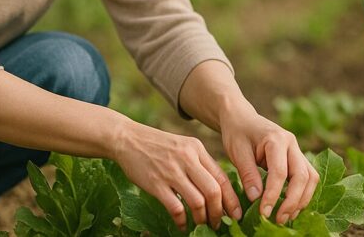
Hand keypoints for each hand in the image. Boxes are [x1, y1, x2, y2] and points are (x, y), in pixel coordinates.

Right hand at [112, 119, 242, 230]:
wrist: (127, 138)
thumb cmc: (157, 145)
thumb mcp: (182, 146)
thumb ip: (199, 163)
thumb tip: (217, 189)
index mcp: (196, 149)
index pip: (222, 177)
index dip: (231, 199)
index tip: (236, 213)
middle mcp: (187, 158)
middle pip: (213, 191)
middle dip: (219, 212)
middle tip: (218, 223)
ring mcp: (171, 171)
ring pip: (197, 201)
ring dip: (202, 218)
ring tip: (201, 224)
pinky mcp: (156, 183)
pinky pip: (176, 208)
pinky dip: (182, 220)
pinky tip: (182, 224)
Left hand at [219, 100, 318, 223]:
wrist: (241, 118)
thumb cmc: (237, 133)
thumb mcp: (237, 151)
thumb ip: (248, 174)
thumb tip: (256, 199)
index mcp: (276, 139)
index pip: (280, 172)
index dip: (273, 195)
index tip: (264, 212)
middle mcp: (292, 144)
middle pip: (303, 176)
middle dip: (292, 201)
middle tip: (278, 219)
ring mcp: (297, 150)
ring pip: (310, 178)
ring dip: (301, 199)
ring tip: (286, 217)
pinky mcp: (297, 157)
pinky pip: (307, 177)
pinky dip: (302, 193)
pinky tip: (290, 206)